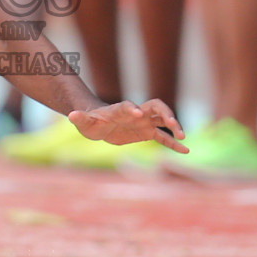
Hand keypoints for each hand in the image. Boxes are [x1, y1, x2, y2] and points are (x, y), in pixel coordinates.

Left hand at [68, 99, 185, 153]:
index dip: (132, 108)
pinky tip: (185, 151)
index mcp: (121, 109)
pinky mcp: (146, 132)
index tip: (137, 114)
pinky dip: (173, 144)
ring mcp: (144, 122)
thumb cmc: (90, 121)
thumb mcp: (83, 122)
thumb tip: (70, 115)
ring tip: (182, 137)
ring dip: (173, 126)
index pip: (129, 105)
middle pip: (155, 106)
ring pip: (163, 120)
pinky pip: (163, 137)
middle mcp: (136, 112)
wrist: (99, 124)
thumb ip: (80, 118)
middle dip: (164, 113)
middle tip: (171, 124)